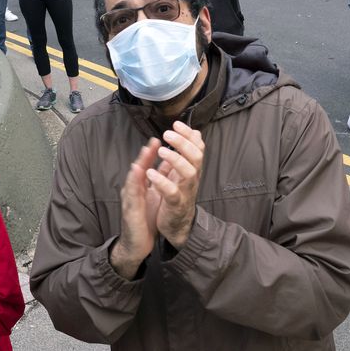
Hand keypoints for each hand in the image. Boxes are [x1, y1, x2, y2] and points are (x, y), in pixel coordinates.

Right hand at [110, 139, 163, 279]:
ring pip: (135, 178)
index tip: (162, 139)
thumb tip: (166, 165)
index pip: (148, 168)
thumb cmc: (144, 220)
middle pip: (140, 169)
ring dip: (140, 164)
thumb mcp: (153, 197)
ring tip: (146, 151)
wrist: (136, 245)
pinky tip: (137, 172)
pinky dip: (134, 182)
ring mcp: (130, 200)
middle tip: (154, 140)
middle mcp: (134, 191)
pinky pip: (133, 195)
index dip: (154, 153)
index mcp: (142, 188)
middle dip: (147, 154)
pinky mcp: (130, 211)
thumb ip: (158, 182)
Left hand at [147, 122, 203, 247]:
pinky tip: (151, 173)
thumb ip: (186, 154)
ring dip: (175, 159)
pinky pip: (172, 192)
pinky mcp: (175, 205)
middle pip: (196, 156)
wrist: (178, 226)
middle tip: (168, 133)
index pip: (197, 147)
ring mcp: (185, 191)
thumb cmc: (179, 196)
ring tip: (161, 151)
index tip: (176, 123)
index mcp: (192, 169)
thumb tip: (195, 132)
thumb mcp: (183, 172)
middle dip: (183, 143)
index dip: (188, 134)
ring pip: (188, 172)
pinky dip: (162, 182)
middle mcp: (192, 178)